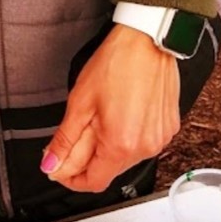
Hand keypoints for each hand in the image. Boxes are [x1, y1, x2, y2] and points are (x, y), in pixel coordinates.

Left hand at [41, 23, 181, 195]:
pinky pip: (143, 143)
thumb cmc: (117, 63)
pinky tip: (123, 113)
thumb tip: (51, 164)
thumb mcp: (80, 102)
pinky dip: (129, 136)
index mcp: (120, 145)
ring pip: (127, 158)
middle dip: (89, 159)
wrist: (148, 39)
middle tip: (77, 132)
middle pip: (109, 171)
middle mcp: (144, 147)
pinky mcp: (169, 127)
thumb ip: (64, 140)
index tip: (60, 167)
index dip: (71, 178)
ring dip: (110, 147)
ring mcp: (159, 138)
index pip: (92, 183)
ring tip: (104, 116)